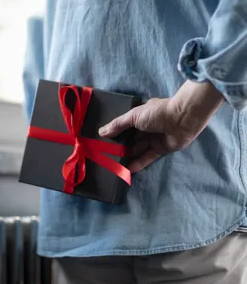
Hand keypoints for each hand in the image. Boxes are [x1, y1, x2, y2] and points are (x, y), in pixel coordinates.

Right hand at [98, 80, 224, 172]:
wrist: (182, 119)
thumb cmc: (157, 113)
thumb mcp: (133, 116)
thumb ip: (118, 125)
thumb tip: (101, 132)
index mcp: (139, 116)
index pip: (124, 126)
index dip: (114, 133)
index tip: (103, 142)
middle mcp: (145, 127)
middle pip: (130, 139)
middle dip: (119, 147)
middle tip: (106, 156)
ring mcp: (153, 139)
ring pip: (137, 149)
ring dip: (127, 156)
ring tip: (115, 165)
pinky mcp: (160, 149)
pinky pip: (147, 157)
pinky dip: (138, 163)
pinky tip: (128, 170)